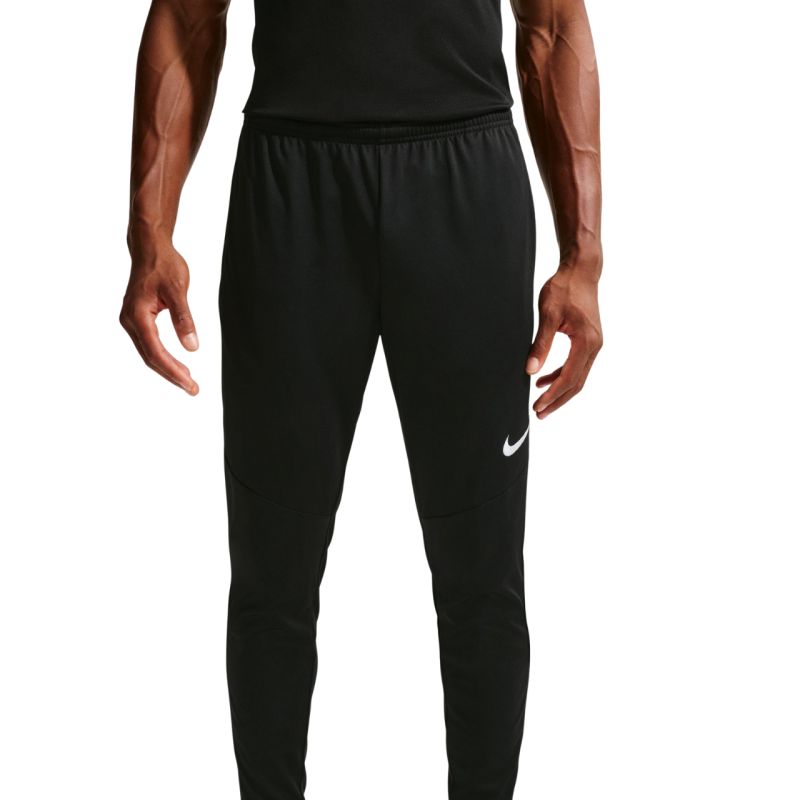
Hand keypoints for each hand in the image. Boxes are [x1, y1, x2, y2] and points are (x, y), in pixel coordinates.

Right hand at [120, 237, 199, 394]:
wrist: (149, 248)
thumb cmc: (163, 265)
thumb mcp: (178, 291)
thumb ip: (184, 319)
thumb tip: (192, 347)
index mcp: (137, 316)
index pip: (156, 352)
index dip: (173, 371)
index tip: (190, 384)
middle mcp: (130, 321)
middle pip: (150, 357)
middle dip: (171, 375)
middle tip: (192, 389)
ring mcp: (131, 320)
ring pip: (148, 352)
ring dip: (167, 368)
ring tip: (188, 380)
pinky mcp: (136, 319)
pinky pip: (148, 344)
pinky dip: (162, 356)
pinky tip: (176, 364)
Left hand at [525, 268, 601, 418]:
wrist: (581, 271)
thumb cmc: (564, 288)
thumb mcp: (548, 315)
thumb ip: (540, 344)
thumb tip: (530, 370)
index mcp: (586, 342)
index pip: (568, 377)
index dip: (552, 395)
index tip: (538, 406)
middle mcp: (594, 346)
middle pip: (576, 383)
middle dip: (557, 400)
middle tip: (539, 413)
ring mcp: (594, 344)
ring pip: (577, 377)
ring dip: (559, 391)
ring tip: (540, 402)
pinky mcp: (589, 341)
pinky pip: (576, 366)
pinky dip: (561, 375)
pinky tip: (544, 380)